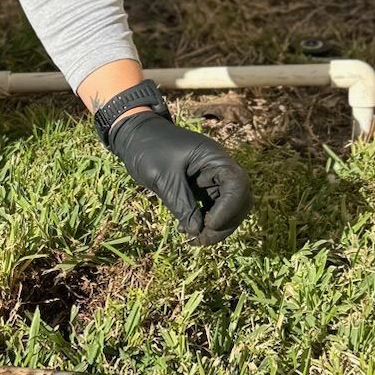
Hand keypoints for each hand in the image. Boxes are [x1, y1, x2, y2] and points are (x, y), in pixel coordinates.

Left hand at [107, 111, 250, 243]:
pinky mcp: (202, 188)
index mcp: (214, 158)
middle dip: (225, 223)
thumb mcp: (163, 177)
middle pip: (239, 200)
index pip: (237, 185)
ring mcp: (212, 179)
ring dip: (216, 227)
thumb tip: (198, 231)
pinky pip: (213, 208)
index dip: (229, 209)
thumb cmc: (148, 148)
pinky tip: (189, 230)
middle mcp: (218, 168)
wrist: (135, 136)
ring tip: (193, 239)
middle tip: (201, 239)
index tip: (208, 225)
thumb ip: (181, 204)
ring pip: (228, 208)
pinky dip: (205, 222)